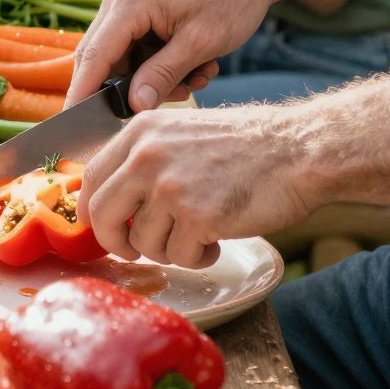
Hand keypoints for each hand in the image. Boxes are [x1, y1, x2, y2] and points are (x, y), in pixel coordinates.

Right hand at [68, 0, 273, 113]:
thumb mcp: (198, 44)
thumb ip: (162, 76)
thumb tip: (133, 106)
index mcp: (128, 3)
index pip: (93, 56)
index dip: (82, 92)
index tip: (74, 123)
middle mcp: (118, 1)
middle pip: (102, 60)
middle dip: (131, 88)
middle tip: (172, 98)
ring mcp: (127, 6)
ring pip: (123, 60)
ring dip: (155, 79)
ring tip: (197, 78)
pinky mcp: (140, 12)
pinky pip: (137, 51)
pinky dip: (161, 67)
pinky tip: (195, 67)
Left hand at [79, 103, 322, 269]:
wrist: (297, 151)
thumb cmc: (246, 147)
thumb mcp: (182, 134)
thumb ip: (144, 159)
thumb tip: (111, 200)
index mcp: (141, 132)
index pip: (92, 177)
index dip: (93, 210)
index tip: (104, 227)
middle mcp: (148, 156)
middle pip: (103, 214)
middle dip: (116, 242)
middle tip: (134, 251)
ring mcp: (171, 187)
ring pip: (145, 243)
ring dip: (171, 248)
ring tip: (201, 231)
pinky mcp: (197, 216)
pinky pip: (180, 256)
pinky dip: (199, 256)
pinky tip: (219, 237)